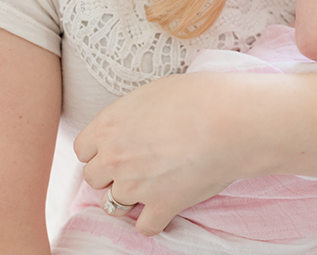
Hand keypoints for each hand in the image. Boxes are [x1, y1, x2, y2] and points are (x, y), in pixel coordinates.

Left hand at [74, 72, 255, 235]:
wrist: (232, 120)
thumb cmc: (201, 96)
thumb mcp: (155, 92)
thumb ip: (132, 114)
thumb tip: (136, 124)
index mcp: (108, 127)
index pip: (83, 149)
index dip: (103, 149)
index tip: (121, 146)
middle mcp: (114, 159)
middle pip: (94, 178)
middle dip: (113, 173)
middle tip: (139, 164)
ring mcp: (135, 186)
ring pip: (114, 204)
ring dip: (130, 197)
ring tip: (154, 185)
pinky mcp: (162, 206)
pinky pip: (145, 226)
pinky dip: (154, 220)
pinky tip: (166, 206)